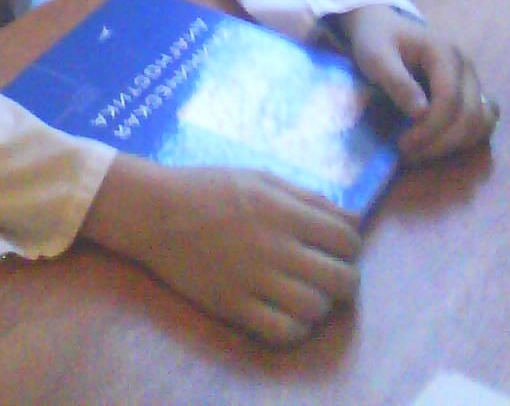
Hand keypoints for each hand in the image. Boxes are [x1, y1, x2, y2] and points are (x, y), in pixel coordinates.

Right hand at [82, 154, 362, 346]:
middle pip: (342, 279)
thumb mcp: (262, 178)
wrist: (155, 211)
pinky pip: (283, 332)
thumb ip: (310, 198)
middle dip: (344, 280)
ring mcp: (255, 279)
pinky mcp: (233, 306)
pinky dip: (294, 329)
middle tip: (325, 277)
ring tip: (303, 295)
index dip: (350, 249)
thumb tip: (354, 219)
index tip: (336, 251)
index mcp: (285, 211)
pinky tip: (285, 315)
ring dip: (318, 306)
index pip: (348, 240)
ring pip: (316, 309)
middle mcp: (276, 246)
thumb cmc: (209, 188)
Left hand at [335, 4, 498, 162]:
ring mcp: (472, 79)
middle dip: (440, 142)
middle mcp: (466, 65)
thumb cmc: (377, 39)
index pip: (450, 99)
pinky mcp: (472, 91)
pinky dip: (467, 138)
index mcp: (444, 51)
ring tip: (422, 151)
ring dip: (455, 144)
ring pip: (482, 122)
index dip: (430, 129)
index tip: (403, 145)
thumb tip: (420, 113)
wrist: (384, 26)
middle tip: (408, 154)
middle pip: (470, 115)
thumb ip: (397, 82)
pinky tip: (439, 143)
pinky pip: (484, 121)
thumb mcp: (375, 56)